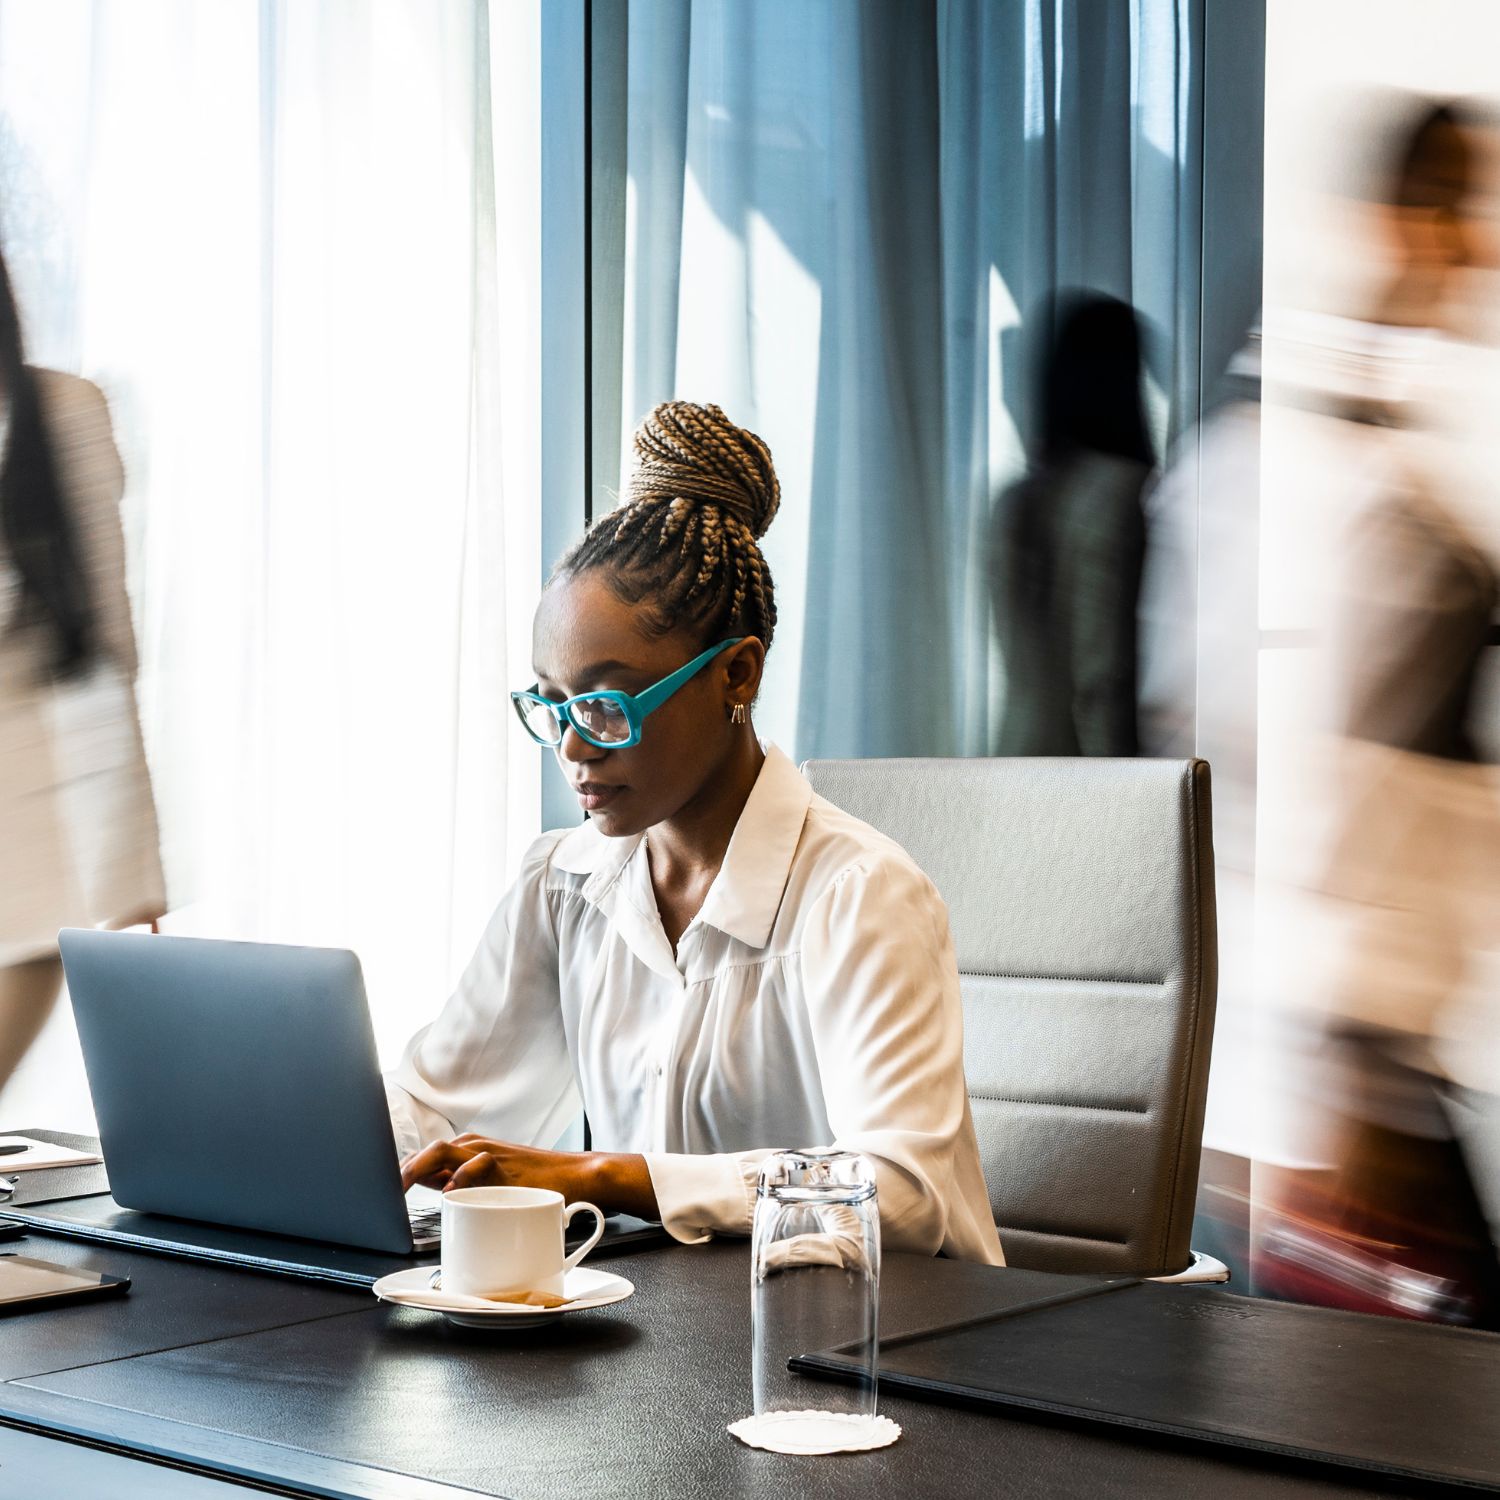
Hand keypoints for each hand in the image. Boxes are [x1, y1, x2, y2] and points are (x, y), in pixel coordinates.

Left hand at [399, 1135, 657, 1218]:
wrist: (580, 1177)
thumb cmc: (538, 1185)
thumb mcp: (496, 1185)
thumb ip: (466, 1186)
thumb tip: (433, 1193)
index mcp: (470, 1153)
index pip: (427, 1158)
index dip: (403, 1171)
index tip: (385, 1190)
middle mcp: (477, 1148)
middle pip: (429, 1151)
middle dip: (404, 1169)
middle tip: (388, 1191)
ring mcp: (492, 1155)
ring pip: (445, 1150)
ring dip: (421, 1166)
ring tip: (403, 1185)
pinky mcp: (507, 1165)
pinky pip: (478, 1164)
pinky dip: (461, 1177)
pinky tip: (449, 1193)